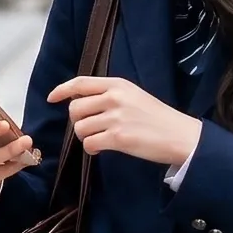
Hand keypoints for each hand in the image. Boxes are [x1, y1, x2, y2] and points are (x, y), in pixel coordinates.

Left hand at [47, 76, 201, 166]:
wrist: (180, 135)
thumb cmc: (158, 118)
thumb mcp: (134, 96)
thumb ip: (110, 95)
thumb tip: (81, 102)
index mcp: (118, 84)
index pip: (80, 83)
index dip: (62, 90)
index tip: (52, 98)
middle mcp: (115, 98)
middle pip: (75, 108)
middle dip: (77, 121)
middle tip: (90, 129)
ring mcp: (116, 117)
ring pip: (80, 128)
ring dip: (85, 137)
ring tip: (99, 140)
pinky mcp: (118, 137)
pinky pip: (89, 143)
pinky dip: (92, 149)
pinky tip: (102, 149)